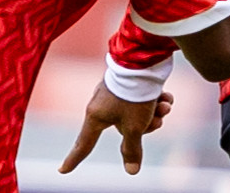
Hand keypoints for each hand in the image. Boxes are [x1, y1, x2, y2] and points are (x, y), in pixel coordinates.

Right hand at [58, 81, 174, 175]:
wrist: (143, 58)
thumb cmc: (134, 95)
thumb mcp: (135, 126)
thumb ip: (132, 149)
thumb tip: (132, 171)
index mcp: (96, 115)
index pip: (84, 144)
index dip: (74, 159)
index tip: (63, 170)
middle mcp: (102, 102)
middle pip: (124, 128)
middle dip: (145, 125)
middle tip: (158, 119)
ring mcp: (116, 90)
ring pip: (137, 112)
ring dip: (154, 111)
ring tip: (165, 105)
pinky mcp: (129, 80)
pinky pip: (142, 97)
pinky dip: (155, 99)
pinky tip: (166, 96)